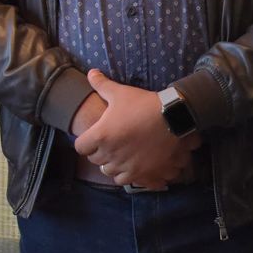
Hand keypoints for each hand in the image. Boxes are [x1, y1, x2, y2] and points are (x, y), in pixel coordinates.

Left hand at [73, 70, 198, 189]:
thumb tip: (91, 73)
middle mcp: (110, 153)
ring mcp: (125, 165)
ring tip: (119, 154)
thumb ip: (102, 85)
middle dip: (99, 151)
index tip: (94, 135)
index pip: (80, 146)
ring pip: (107, 171)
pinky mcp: (140, 173)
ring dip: (111, 164)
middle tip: (109, 142)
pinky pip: (123, 180)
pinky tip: (130, 164)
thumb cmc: (144, 104)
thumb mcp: (121, 93)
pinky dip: (124, 173)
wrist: (173, 117)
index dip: (86, 141)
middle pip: (94, 159)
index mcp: (101, 135)